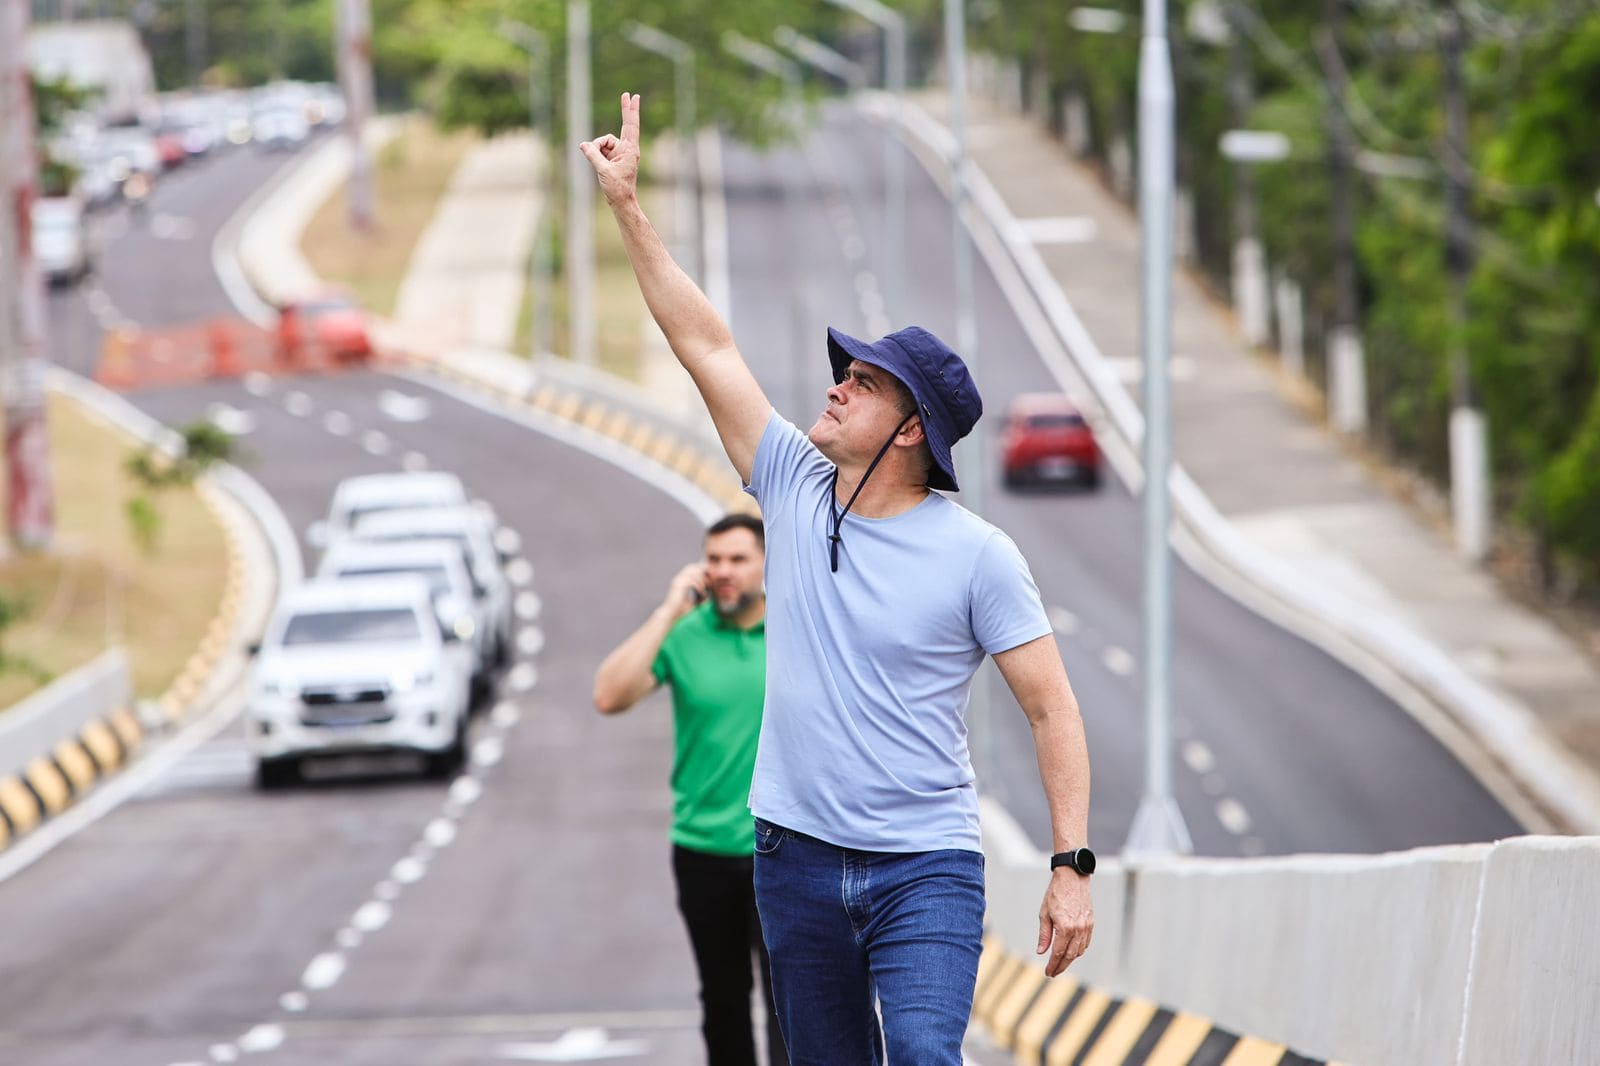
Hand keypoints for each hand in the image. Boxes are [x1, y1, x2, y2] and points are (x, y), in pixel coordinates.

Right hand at [579, 92, 642, 206]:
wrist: (621, 202)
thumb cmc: (617, 188)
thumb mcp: (603, 170)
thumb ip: (592, 154)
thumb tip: (583, 144)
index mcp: (630, 150)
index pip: (630, 125)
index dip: (630, 110)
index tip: (633, 97)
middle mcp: (626, 149)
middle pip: (625, 125)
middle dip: (625, 110)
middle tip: (627, 94)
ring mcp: (620, 153)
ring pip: (604, 142)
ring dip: (597, 150)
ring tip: (599, 165)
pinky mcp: (614, 158)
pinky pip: (601, 150)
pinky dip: (596, 154)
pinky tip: (597, 165)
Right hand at [662, 562, 706, 618]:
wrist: (670, 616)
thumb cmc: (680, 611)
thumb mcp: (694, 603)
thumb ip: (700, 599)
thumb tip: (710, 596)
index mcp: (681, 581)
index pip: (692, 569)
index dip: (702, 571)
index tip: (710, 580)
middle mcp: (678, 579)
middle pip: (692, 567)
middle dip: (703, 572)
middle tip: (710, 581)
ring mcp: (677, 582)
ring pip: (692, 573)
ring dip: (702, 580)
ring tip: (707, 587)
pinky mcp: (678, 587)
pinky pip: (691, 582)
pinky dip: (699, 586)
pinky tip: (702, 593)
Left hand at [1037, 871, 1092, 976]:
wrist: (1072, 878)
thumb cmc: (1055, 894)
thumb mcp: (1044, 914)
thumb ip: (1044, 935)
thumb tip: (1041, 952)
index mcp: (1064, 928)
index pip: (1058, 953)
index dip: (1053, 965)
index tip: (1048, 972)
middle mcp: (1077, 929)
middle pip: (1070, 956)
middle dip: (1061, 966)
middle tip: (1053, 972)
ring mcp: (1086, 927)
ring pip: (1079, 951)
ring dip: (1070, 959)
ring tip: (1060, 963)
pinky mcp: (1090, 923)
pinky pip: (1085, 942)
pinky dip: (1079, 950)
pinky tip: (1072, 952)